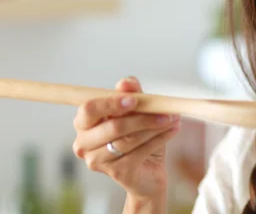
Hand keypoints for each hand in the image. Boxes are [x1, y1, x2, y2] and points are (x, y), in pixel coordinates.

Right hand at [72, 77, 180, 198]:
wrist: (148, 169)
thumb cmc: (137, 136)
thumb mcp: (136, 110)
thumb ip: (130, 94)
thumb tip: (126, 83)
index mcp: (83, 123)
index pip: (89, 109)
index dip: (111, 104)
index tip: (134, 100)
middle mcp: (84, 144)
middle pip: (113, 127)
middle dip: (142, 118)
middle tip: (165, 111)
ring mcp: (97, 161)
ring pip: (128, 140)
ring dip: (154, 127)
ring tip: (172, 118)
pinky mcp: (117, 173)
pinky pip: (139, 152)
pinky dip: (158, 139)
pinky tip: (171, 130)